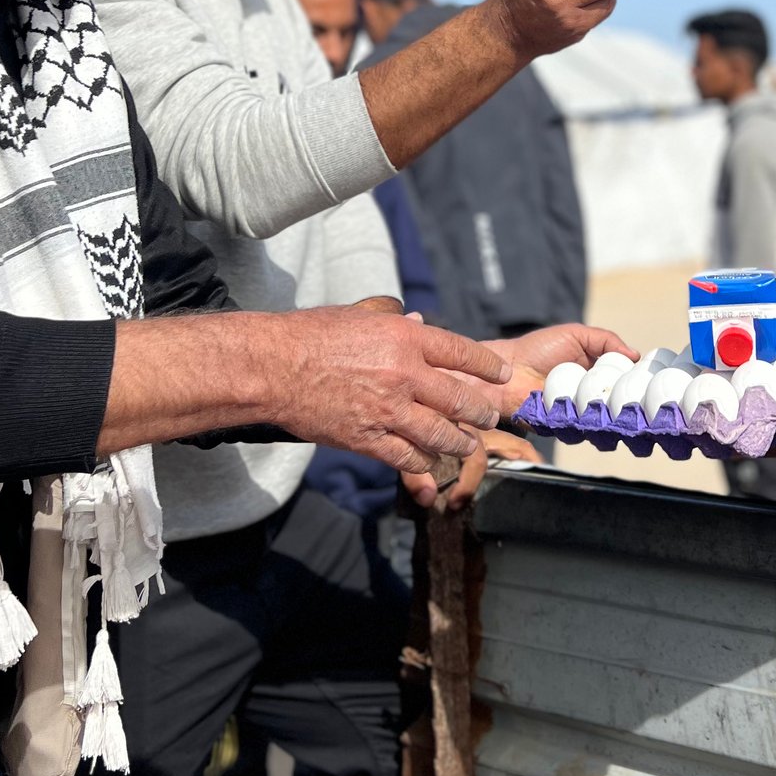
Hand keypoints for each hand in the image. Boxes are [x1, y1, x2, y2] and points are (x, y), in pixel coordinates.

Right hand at [274, 310, 511, 475]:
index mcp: (404, 339)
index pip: (461, 353)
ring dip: (460, 442)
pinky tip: (430, 460)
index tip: (501, 375)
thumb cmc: (311, 335)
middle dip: (480, 411)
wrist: (273, 368)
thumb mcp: (359, 315)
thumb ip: (393, 321)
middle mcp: (404, 375)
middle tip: (490, 417)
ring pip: (440, 434)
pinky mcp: (367, 439)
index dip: (487, 367)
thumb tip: (418, 323)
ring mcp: (387, 410)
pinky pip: (407, 456)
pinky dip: (423, 460)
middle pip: (459, 399)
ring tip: (469, 444)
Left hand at [488, 322, 635, 415]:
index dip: (638, 384)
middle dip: (631, 405)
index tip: (649, 382)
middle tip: (635, 399)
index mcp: (597, 373)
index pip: (625, 382)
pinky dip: (586, 422)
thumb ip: (605, 340)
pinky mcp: (565, 429)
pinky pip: (583, 432)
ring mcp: (580, 414)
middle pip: (621, 406)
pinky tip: (582, 409)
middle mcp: (591, 395)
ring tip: (606, 403)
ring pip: (606, 422)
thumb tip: (636, 355)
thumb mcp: (576, 335)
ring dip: (610, 414)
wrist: (508, 369)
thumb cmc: (537, 349)